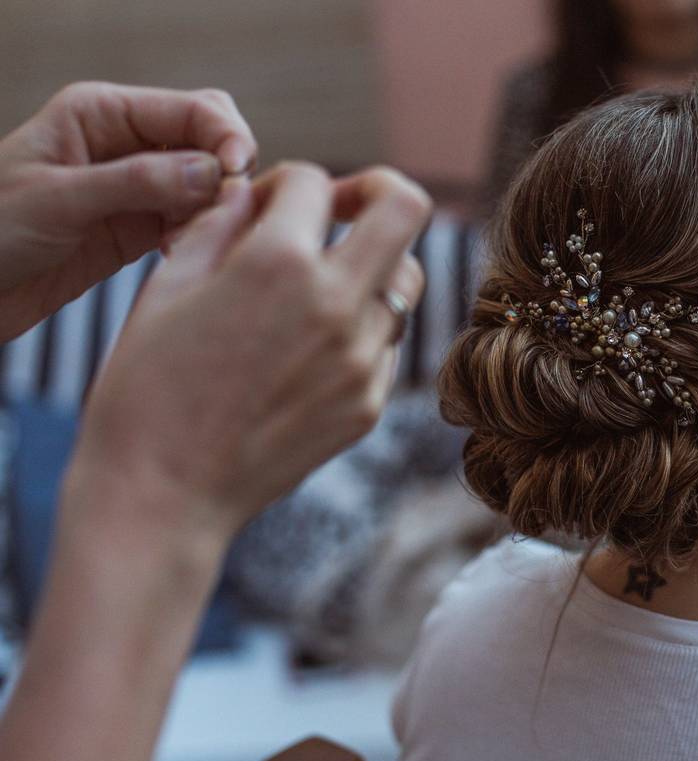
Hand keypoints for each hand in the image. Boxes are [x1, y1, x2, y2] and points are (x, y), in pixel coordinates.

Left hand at [0, 82, 256, 340]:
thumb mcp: (59, 200)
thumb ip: (138, 183)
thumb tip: (214, 173)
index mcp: (101, 114)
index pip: (192, 109)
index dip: (225, 137)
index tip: (237, 174)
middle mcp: (125, 144)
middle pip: (210, 140)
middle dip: (229, 170)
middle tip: (229, 209)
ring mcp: (137, 187)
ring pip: (208, 185)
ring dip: (217, 209)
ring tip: (197, 239)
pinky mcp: (140, 229)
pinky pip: (193, 222)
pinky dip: (201, 235)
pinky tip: (183, 254)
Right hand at [68, 162, 430, 551]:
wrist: (162, 495)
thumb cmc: (146, 388)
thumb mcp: (166, 288)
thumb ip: (218, 225)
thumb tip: (254, 192)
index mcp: (277, 264)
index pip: (316, 182)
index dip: (288, 182)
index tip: (268, 207)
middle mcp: (335, 305)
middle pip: (406, 208)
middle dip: (376, 191)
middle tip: (342, 210)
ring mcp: (362, 359)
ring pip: (406, 280)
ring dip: (372, 265)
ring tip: (322, 285)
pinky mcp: (369, 404)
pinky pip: (388, 342)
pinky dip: (362, 327)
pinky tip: (313, 345)